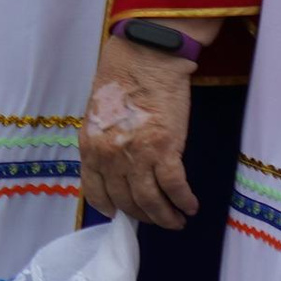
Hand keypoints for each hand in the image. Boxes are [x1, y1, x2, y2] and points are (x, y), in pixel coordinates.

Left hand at [79, 27, 208, 228]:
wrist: (144, 59)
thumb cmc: (122, 83)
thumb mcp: (99, 118)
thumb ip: (104, 145)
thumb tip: (117, 171)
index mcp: (90, 147)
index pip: (95, 192)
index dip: (111, 208)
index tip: (123, 215)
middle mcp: (109, 156)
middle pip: (126, 201)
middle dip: (144, 216)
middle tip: (159, 220)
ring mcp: (136, 155)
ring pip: (151, 200)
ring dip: (165, 217)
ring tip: (177, 221)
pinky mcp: (165, 149)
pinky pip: (174, 187)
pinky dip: (183, 201)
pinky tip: (190, 206)